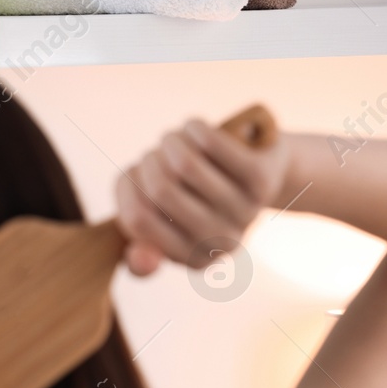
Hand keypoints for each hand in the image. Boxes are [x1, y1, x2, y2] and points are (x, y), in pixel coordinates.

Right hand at [115, 117, 291, 276]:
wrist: (258, 170)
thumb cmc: (196, 199)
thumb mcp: (162, 228)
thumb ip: (140, 251)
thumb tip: (139, 256)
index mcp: (195, 259)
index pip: (137, 220)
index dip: (126, 190)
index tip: (130, 177)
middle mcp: (221, 243)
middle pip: (160, 189)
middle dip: (147, 162)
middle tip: (151, 154)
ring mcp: (245, 210)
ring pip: (185, 165)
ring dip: (168, 142)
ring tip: (169, 140)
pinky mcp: (260, 178)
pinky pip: (212, 144)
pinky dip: (193, 129)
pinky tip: (190, 128)